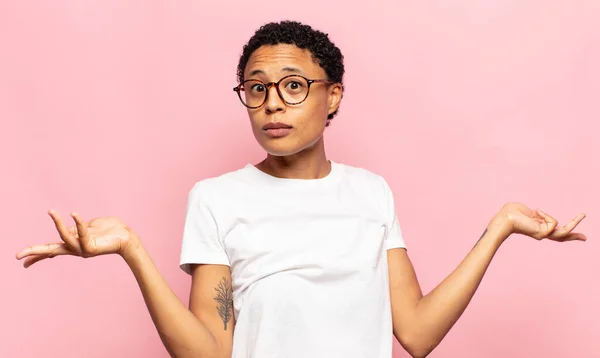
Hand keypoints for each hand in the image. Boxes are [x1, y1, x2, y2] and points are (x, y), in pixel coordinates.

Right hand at [15, 210, 140, 267]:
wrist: (127, 237)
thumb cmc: (110, 230)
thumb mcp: (89, 226)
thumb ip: (77, 227)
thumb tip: (67, 227)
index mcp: (74, 244)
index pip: (51, 250)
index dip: (37, 255)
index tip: (22, 261)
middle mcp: (76, 249)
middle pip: (51, 251)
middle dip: (35, 253)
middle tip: (17, 256)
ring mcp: (83, 250)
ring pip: (65, 238)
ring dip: (57, 224)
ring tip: (51, 211)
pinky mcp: (92, 248)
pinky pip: (82, 234)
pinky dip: (78, 223)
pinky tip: (74, 213)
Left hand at [496, 202, 586, 241]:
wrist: (505, 217)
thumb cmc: (511, 212)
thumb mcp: (528, 211)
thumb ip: (537, 213)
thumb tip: (538, 213)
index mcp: (539, 227)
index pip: (554, 231)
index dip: (565, 231)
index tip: (576, 234)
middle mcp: (542, 232)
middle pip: (562, 237)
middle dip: (574, 236)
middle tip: (585, 238)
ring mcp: (543, 234)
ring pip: (564, 232)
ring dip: (575, 222)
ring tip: (583, 214)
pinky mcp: (543, 233)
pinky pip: (554, 223)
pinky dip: (547, 215)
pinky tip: (537, 211)